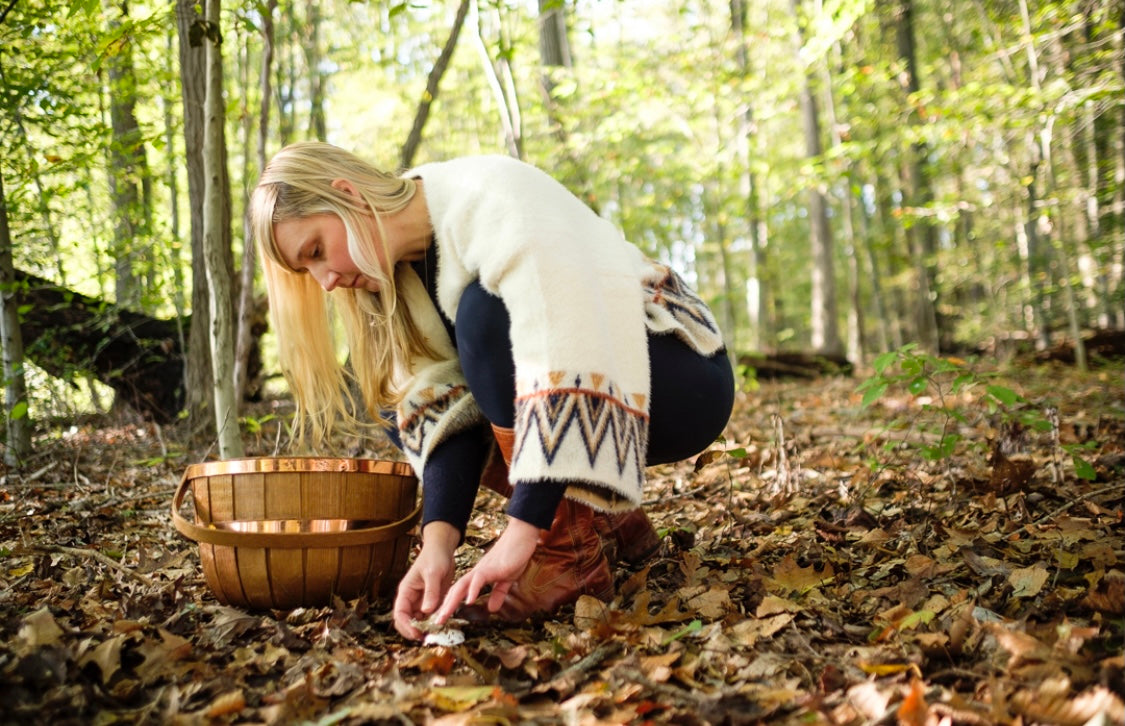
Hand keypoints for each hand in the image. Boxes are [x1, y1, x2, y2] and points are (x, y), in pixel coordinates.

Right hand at [392, 521, 459, 639]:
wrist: (443, 550)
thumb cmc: (435, 557)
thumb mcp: (433, 573)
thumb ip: (431, 591)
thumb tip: (426, 611)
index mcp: (406, 592)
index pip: (400, 614)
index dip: (406, 626)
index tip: (417, 634)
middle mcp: (412, 599)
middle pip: (407, 622)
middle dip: (414, 631)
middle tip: (427, 639)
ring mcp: (422, 602)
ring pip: (420, 621)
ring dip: (426, 629)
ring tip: (437, 635)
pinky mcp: (433, 602)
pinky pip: (432, 616)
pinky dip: (436, 622)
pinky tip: (444, 625)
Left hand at [431, 517, 540, 622]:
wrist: (522, 537)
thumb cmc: (514, 556)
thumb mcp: (506, 580)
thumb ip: (498, 593)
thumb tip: (491, 609)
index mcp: (479, 577)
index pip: (461, 592)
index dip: (451, 604)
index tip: (444, 617)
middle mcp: (476, 573)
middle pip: (456, 590)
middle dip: (446, 607)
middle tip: (437, 622)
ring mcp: (483, 569)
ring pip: (462, 586)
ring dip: (452, 601)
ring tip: (444, 615)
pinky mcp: (492, 567)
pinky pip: (479, 579)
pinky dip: (473, 590)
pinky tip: (469, 601)